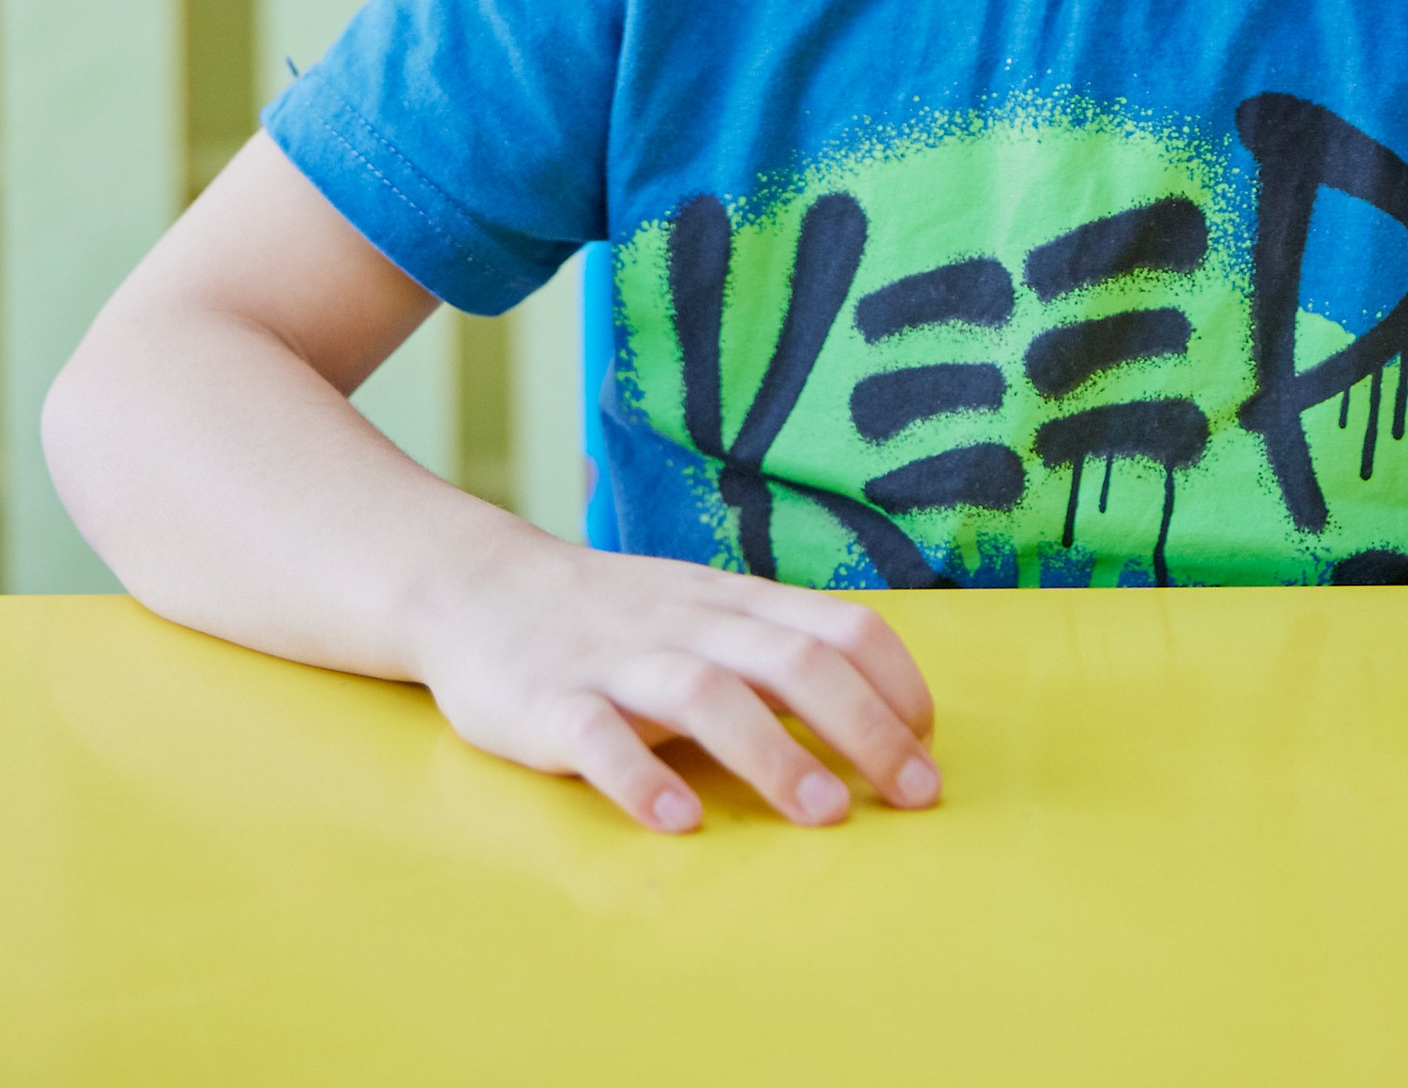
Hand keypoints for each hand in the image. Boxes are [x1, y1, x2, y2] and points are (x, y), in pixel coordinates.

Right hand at [412, 526, 940, 833]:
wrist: (478, 585)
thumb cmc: (615, 616)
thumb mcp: (704, 613)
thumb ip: (778, 650)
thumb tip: (879, 715)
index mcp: (733, 603)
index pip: (837, 626)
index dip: (893, 683)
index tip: (929, 745)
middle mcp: (687, 624)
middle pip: (791, 661)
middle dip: (863, 727)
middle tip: (914, 795)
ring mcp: (617, 662)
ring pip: (705, 694)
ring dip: (771, 752)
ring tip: (820, 814)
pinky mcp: (549, 703)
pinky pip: (598, 738)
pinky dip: (640, 777)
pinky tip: (678, 821)